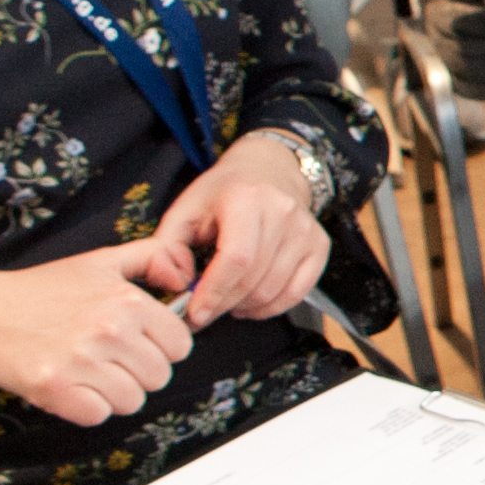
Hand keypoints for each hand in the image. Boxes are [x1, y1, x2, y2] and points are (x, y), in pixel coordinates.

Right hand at [0, 244, 203, 426]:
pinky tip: (71, 387)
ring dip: (112, 393)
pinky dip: (86, 408)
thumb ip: (154, 258)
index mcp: (129, 302)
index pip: (180, 346)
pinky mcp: (54, 387)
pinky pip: (98, 415)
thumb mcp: (103, 261)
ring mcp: (81, 360)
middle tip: (106, 359)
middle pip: (159, 377)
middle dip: (136, 373)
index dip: (160, 348)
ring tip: (86, 372)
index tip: (136, 344)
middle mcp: (110, 330)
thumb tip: (186, 276)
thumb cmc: (44, 290)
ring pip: (131, 400)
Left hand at [142, 135, 329, 330]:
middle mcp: (282, 212)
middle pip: (254, 278)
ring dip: (244, 307)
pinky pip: (297, 292)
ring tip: (225, 302)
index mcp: (245, 199)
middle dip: (224, 304)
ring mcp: (305, 229)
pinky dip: (270, 307)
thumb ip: (165, 250)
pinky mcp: (319, 245)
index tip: (196, 313)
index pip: (236, 258)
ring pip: (274, 290)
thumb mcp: (182, 213)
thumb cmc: (220, 196)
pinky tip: (250, 303)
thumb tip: (175, 285)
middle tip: (204, 312)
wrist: (265, 170)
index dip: (215, 292)